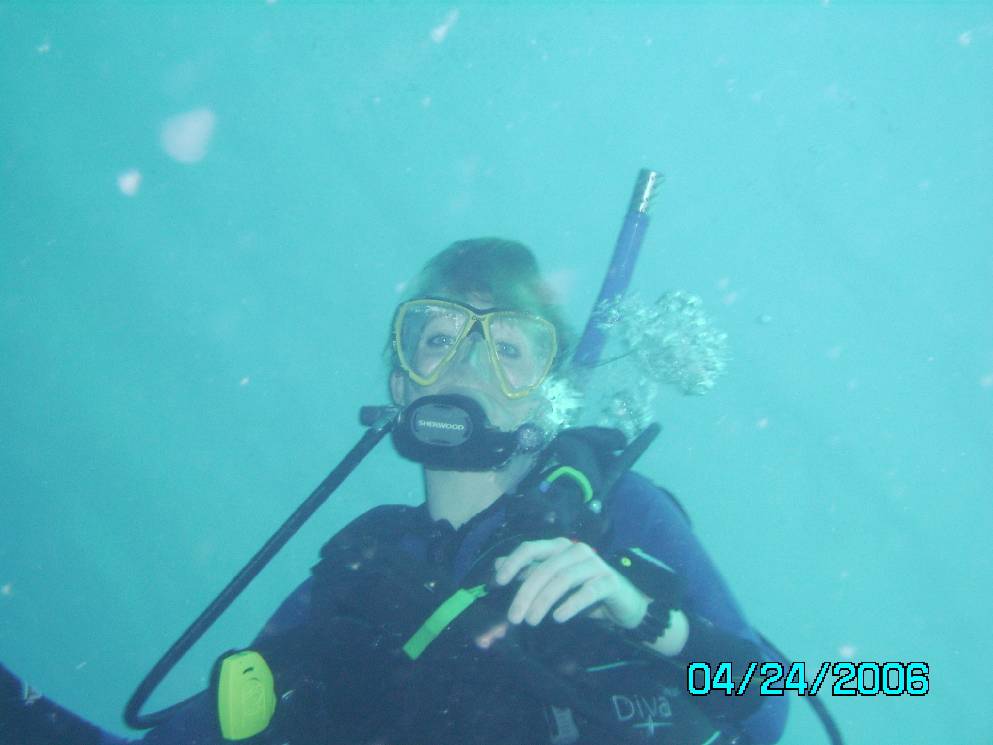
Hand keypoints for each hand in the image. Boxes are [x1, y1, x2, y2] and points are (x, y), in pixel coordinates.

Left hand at [493, 538, 649, 629]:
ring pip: (563, 579)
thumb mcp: (553, 581)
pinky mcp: (610, 582)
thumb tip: (497, 565)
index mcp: (559, 547)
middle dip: (526, 593)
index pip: (531, 548)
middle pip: (545, 568)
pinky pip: (587, 591)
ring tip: (532, 621)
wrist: (624, 603)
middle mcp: (576, 550)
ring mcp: (595, 564)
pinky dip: (570, 604)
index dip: (513, 563)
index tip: (499, 583)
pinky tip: (558, 618)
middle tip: (514, 617)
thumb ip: (528, 572)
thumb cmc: (584, 589)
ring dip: (543, 601)